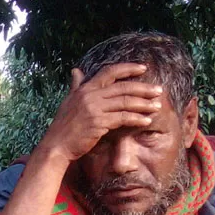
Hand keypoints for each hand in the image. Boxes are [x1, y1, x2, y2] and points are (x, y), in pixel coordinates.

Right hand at [35, 63, 165, 163]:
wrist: (56, 146)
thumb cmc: (63, 126)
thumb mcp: (68, 102)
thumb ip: (76, 86)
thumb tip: (76, 71)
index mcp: (85, 89)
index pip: (109, 72)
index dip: (128, 68)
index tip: (143, 68)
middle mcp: (90, 95)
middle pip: (123, 87)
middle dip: (143, 88)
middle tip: (158, 90)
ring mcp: (94, 109)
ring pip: (125, 102)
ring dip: (144, 104)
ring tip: (157, 106)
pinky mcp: (98, 123)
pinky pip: (123, 118)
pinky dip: (136, 119)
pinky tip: (146, 121)